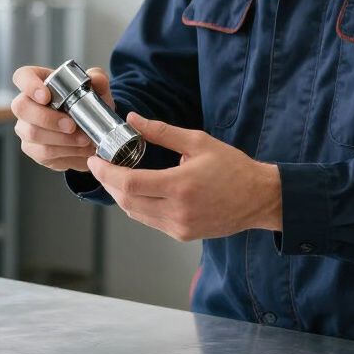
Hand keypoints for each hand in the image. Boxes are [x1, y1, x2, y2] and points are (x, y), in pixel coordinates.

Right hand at [11, 64, 112, 172]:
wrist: (92, 131)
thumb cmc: (88, 104)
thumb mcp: (97, 90)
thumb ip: (98, 80)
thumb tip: (95, 78)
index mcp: (39, 82)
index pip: (22, 76)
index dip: (29, 85)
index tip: (46, 97)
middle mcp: (26, 103)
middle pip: (21, 107)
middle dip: (47, 118)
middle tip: (72, 126)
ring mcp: (25, 127)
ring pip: (32, 133)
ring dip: (61, 139)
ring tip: (85, 140)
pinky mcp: (32, 148)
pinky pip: (42, 152)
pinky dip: (65, 152)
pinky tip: (80, 149)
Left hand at [86, 113, 281, 240]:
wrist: (259, 198)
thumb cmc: (233, 168)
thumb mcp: (198, 142)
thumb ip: (162, 132)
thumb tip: (133, 120)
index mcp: (180, 186)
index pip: (129, 183)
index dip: (106, 172)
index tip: (95, 160)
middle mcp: (177, 211)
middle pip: (126, 200)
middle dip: (108, 183)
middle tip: (101, 165)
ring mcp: (179, 226)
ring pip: (135, 213)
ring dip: (121, 195)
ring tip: (115, 175)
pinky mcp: (182, 234)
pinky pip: (149, 221)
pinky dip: (137, 205)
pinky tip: (137, 189)